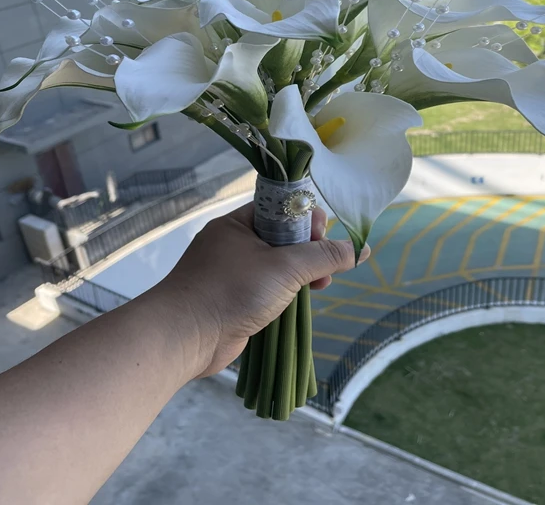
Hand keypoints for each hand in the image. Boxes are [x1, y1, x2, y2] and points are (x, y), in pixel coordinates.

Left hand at [156, 204, 370, 376]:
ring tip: (320, 286)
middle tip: (326, 266)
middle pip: (282, 238)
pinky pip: (266, 289)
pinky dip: (285, 294)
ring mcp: (231, 273)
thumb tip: (361, 249)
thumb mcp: (285, 268)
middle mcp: (233, 243)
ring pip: (276, 266)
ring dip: (301, 275)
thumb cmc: (231, 290)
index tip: (323, 235)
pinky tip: (300, 303)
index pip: (280, 208)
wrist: (184, 336)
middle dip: (309, 250)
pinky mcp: (232, 300)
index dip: (306, 219)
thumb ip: (324, 256)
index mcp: (238, 223)